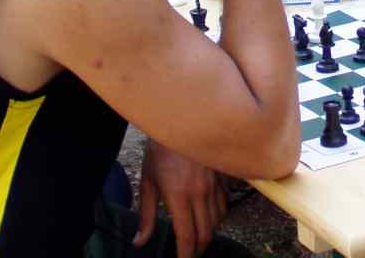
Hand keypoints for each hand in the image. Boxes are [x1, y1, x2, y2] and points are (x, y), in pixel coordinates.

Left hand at [134, 139, 228, 257]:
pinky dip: (218, 216)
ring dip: (208, 233)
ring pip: (218, 220)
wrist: (180, 120)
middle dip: (198, 249)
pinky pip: (225, 203)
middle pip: (205, 233)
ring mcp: (214, 184)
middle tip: (189, 253)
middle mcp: (200, 193)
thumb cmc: (159, 151)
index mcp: (179, 196)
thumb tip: (140, 241)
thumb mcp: (148, 183)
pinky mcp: (222, 176)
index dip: (186, 255)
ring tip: (198, 237)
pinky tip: (209, 217)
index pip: (187, 236)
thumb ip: (146, 216)